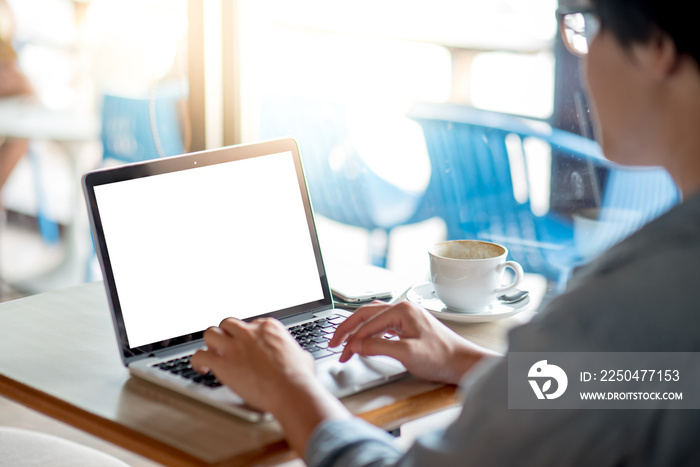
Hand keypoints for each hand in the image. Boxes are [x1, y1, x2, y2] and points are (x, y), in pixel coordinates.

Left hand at [191, 318, 349, 454]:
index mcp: (268, 327)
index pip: (250, 324)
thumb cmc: (298, 377)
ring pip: (210, 333)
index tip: (246, 346)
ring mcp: (234, 346)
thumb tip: (299, 357)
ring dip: (210, 344)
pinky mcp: (223, 363)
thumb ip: (294, 352)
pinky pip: (199, 356)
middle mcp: (249, 333)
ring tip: (212, 355)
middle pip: (228, 324)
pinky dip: (198, 362)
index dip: (246, 337)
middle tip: (227, 348)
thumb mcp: (302, 356)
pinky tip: (202, 369)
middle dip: (226, 335)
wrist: (291, 390)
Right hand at [330, 301, 499, 384]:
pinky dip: (369, 332)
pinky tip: (364, 340)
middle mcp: (403, 309)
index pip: (367, 322)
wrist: (462, 363)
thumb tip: (356, 344)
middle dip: (348, 329)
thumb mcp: (406, 353)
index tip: (342, 352)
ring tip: (343, 341)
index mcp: (402, 310)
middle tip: (334, 343)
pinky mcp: (408, 326)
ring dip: (357, 329)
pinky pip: (382, 325)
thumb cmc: (441, 357)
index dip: (352, 338)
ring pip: (373, 318)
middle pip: (366, 315)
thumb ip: (378, 346)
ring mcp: (406, 316)